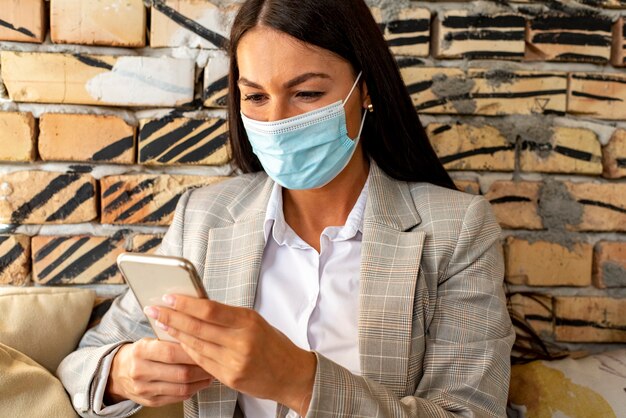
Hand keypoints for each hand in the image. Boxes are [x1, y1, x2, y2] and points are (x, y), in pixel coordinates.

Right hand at [105, 338, 214, 406]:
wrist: (116, 373)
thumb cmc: (140, 353)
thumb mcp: (148, 340)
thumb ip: (169, 338)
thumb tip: (196, 330)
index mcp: (140, 351)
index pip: (171, 352)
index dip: (192, 351)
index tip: (208, 347)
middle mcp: (140, 372)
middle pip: (180, 372)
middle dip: (201, 368)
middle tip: (214, 362)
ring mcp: (145, 389)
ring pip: (182, 388)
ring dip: (201, 381)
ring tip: (211, 372)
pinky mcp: (151, 401)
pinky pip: (178, 397)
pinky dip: (193, 390)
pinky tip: (201, 382)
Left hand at [144, 296, 316, 414]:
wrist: (291, 374)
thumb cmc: (273, 344)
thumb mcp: (255, 322)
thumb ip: (228, 316)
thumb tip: (198, 306)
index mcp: (248, 321)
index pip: (210, 310)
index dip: (186, 304)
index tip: (169, 297)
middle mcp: (241, 341)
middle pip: (198, 328)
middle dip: (172, 317)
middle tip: (154, 309)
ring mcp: (235, 362)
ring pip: (196, 345)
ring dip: (175, 334)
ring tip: (161, 323)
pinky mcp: (230, 378)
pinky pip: (202, 362)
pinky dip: (188, 350)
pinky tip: (177, 342)